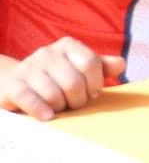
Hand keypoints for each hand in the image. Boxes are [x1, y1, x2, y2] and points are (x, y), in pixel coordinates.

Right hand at [0, 38, 124, 120]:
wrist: (14, 82)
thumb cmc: (55, 77)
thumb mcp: (79, 69)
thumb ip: (101, 67)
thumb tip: (121, 64)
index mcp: (68, 45)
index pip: (90, 63)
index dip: (95, 84)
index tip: (92, 93)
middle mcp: (47, 53)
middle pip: (73, 82)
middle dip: (78, 100)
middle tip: (75, 104)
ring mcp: (28, 68)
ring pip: (53, 94)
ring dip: (60, 107)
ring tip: (59, 107)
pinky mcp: (12, 85)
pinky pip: (29, 99)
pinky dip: (41, 110)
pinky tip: (47, 116)